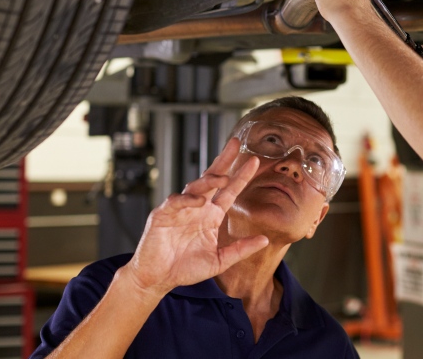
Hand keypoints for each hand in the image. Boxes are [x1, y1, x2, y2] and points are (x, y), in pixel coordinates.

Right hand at [123, 138, 268, 296]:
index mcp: (211, 215)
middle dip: (224, 160)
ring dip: (209, 180)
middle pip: (212, 178)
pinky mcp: (163, 215)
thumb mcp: (219, 260)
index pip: (229, 191)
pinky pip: (176, 202)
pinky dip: (187, 200)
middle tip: (236, 144)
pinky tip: (199, 201)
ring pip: (195, 187)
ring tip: (223, 178)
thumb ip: (240, 250)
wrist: (158, 279)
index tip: (255, 162)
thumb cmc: (186, 268)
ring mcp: (180, 209)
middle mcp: (198, 207)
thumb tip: (265, 240)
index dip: (241, 176)